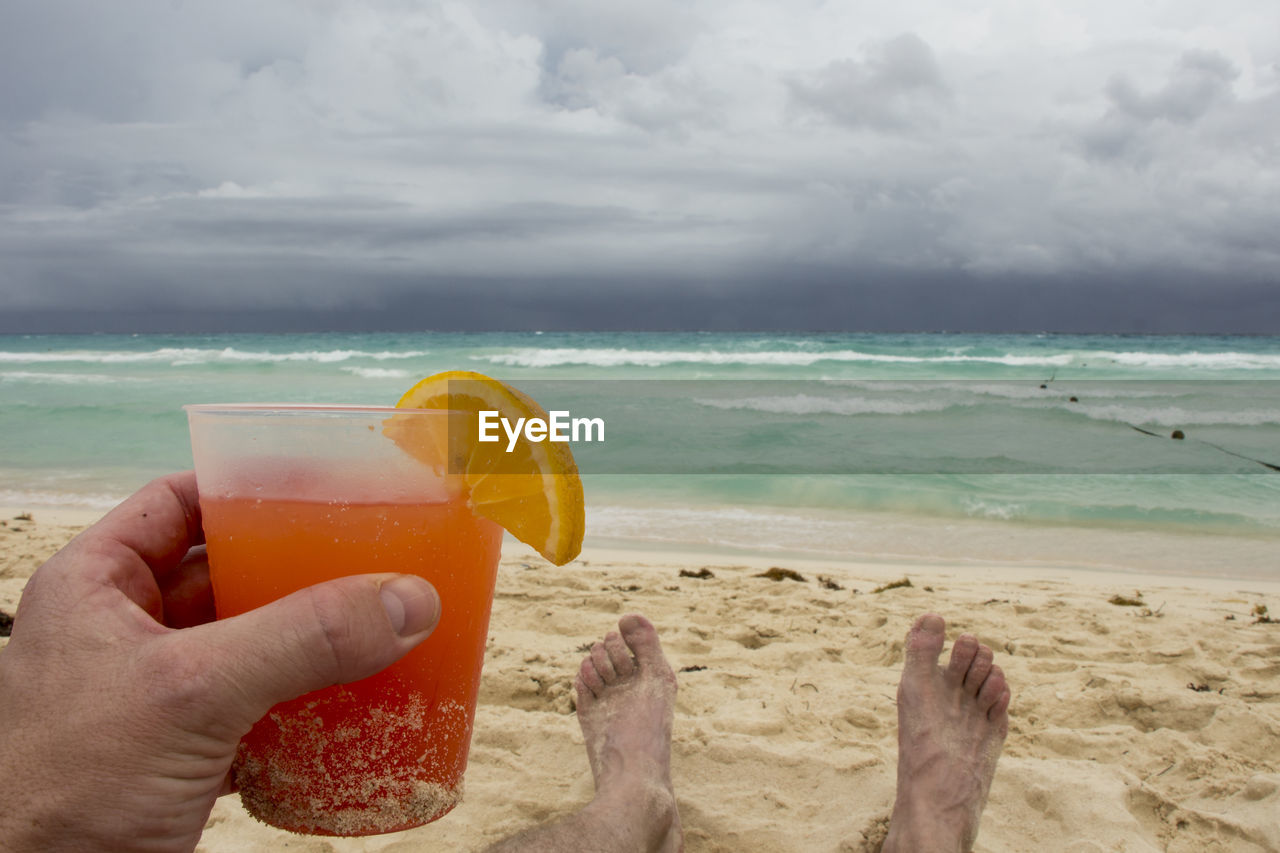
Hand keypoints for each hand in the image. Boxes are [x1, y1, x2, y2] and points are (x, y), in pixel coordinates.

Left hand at [0, 472, 441, 851]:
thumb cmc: (62, 793)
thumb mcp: (190, 693)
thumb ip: (301, 640)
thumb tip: (407, 599)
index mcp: (96, 587)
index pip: (178, 504)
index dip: (246, 489)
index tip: (322, 487)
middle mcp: (123, 633)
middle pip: (227, 575)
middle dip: (297, 570)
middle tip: (368, 557)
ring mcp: (153, 698)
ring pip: (247, 646)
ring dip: (308, 643)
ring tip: (376, 626)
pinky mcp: (179, 757)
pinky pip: (256, 712)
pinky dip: (302, 708)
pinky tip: (349, 706)